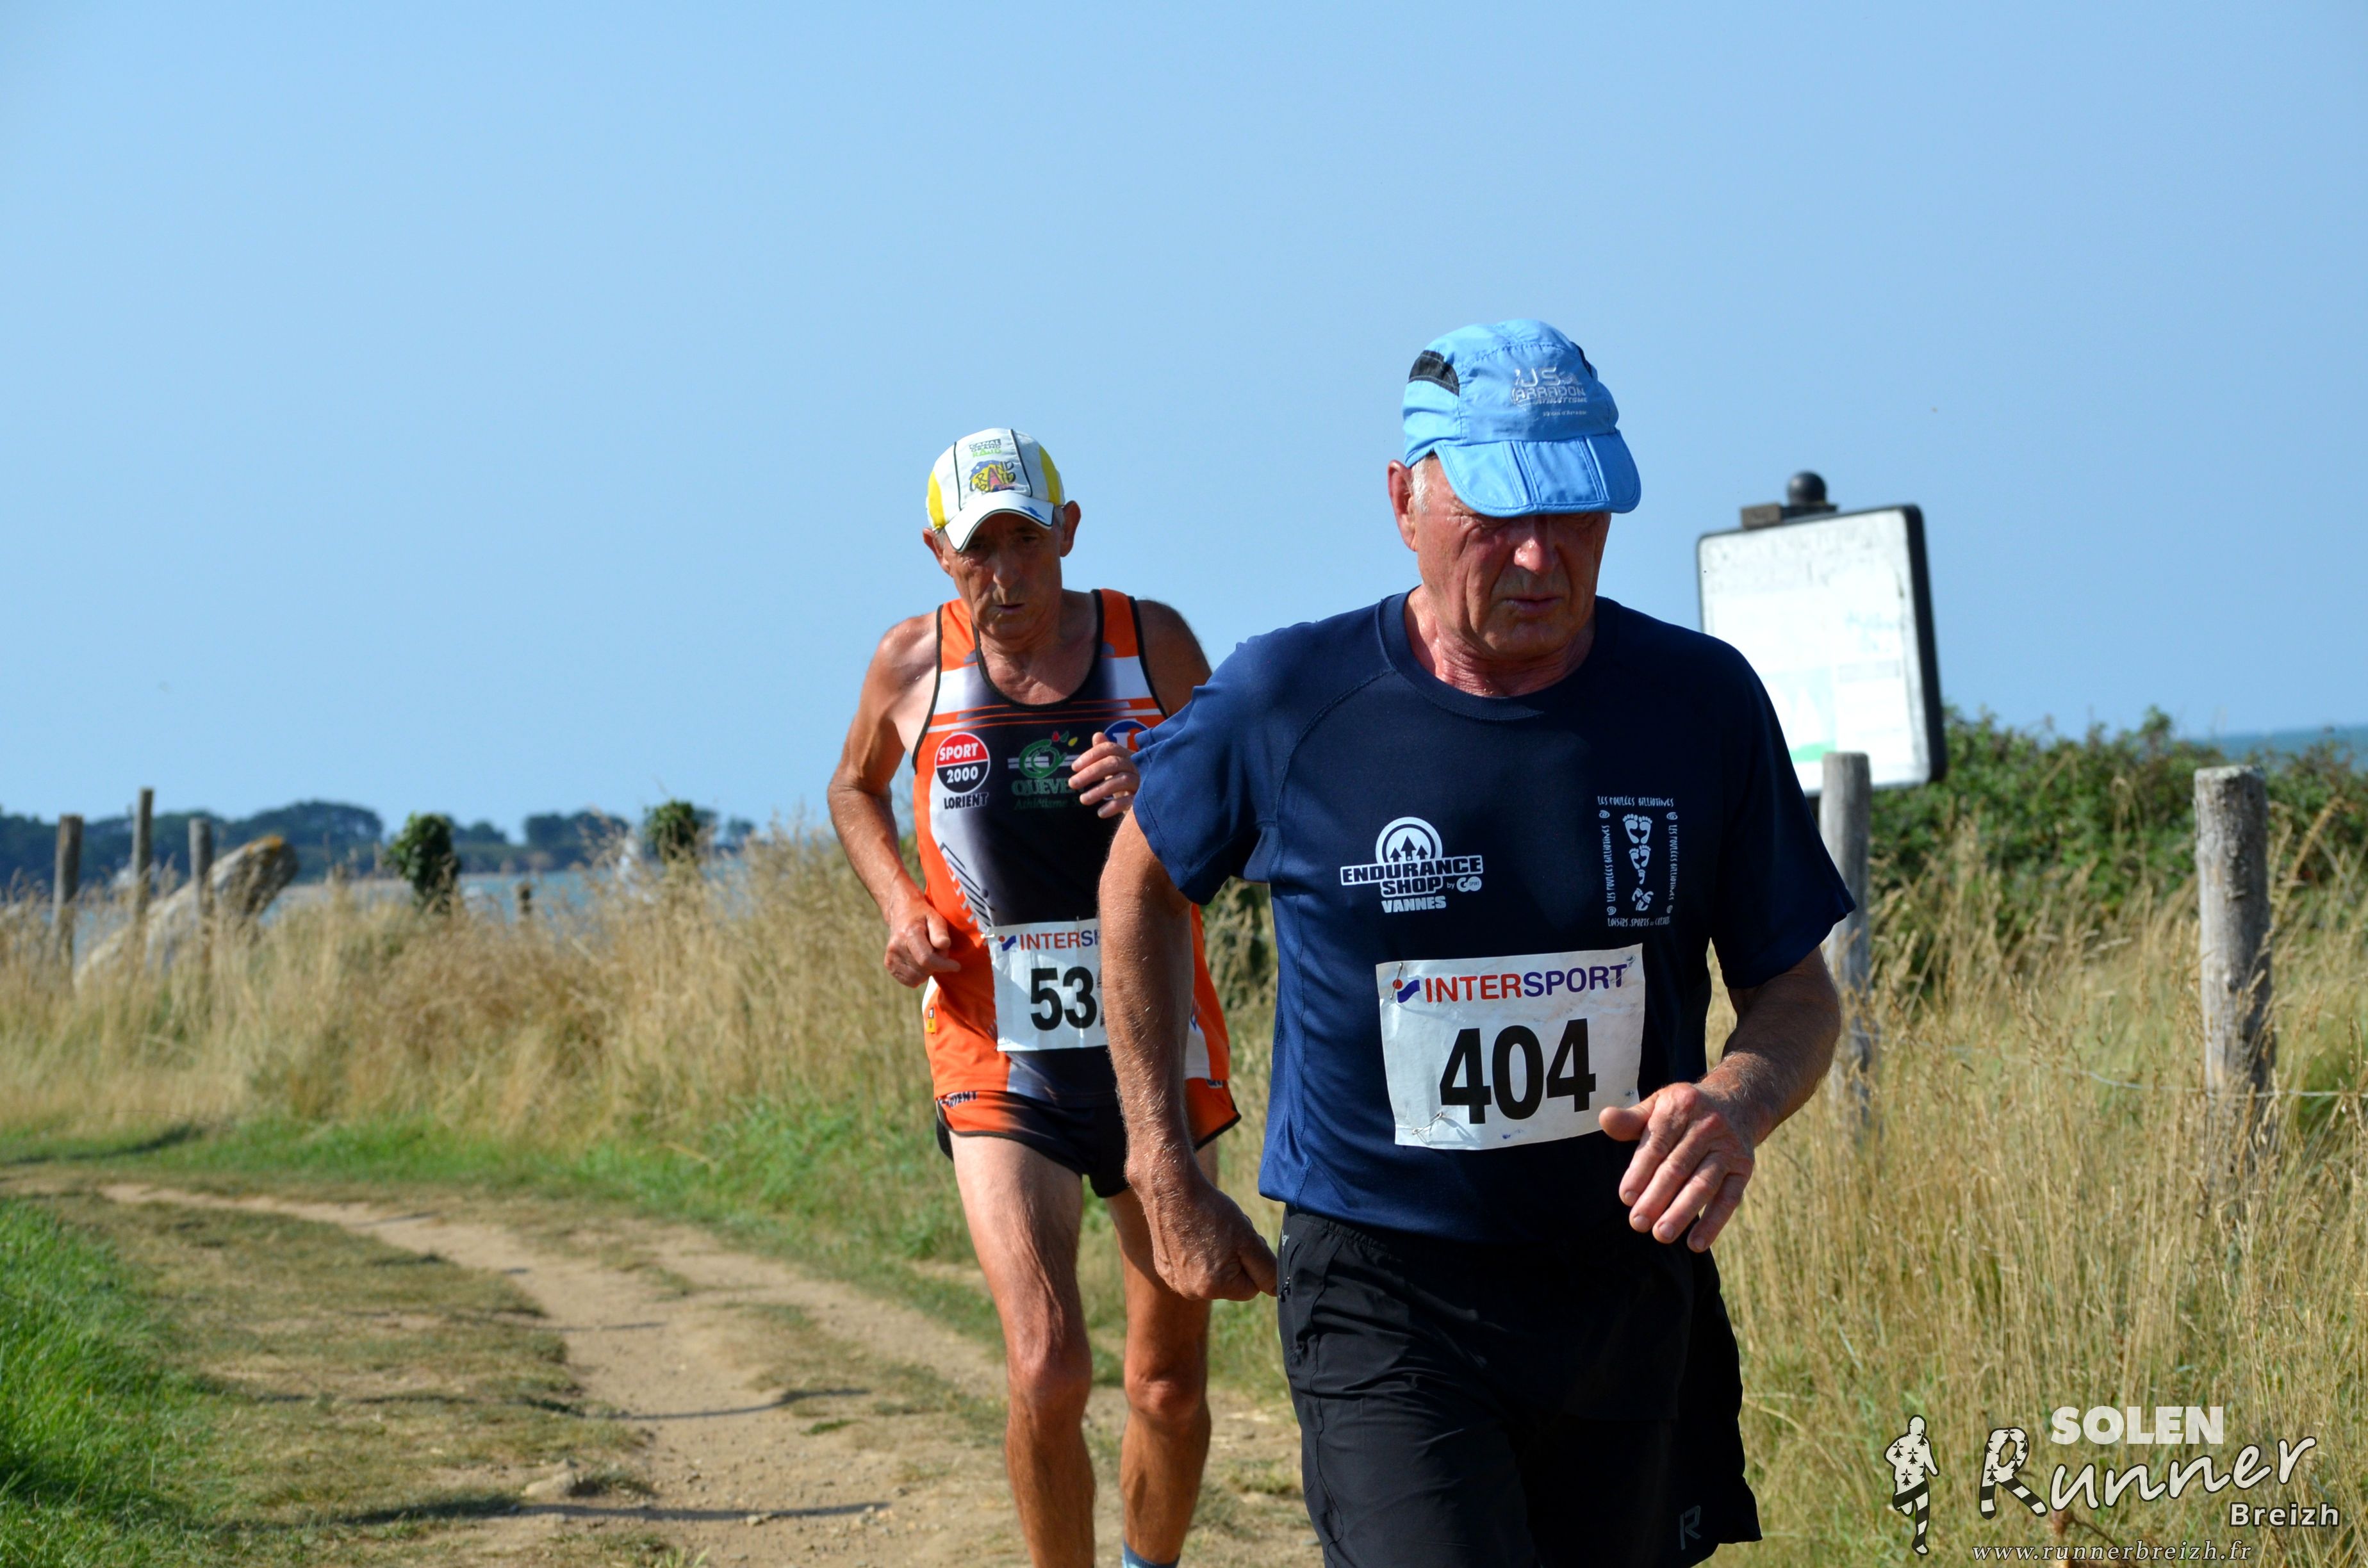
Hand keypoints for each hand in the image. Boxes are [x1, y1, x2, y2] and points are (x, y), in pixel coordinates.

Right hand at [882, 897, 960, 987]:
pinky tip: (920, 962)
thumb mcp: (935, 918)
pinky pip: (909, 981)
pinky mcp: (889, 964)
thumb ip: (940, 932)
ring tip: (928, 955)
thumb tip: (944, 945)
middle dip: (936, 965)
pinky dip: (918, 976)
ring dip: (927, 971)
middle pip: (923, 970)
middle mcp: (896, 946)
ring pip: (917, 978)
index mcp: (909, 933)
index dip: (943, 965)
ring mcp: (890, 956)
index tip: (956, 966)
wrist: (901, 912)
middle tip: (938, 952)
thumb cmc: (922, 916)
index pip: (926, 959)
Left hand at [1069, 737, 1140, 818]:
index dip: (1091, 755)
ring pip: (1120, 781)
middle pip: (1113, 763)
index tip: (1074, 767)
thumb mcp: (1115, 769)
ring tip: (1083, 800)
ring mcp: (1142, 782)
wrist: (1148, 805)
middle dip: (1090, 773)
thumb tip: (1097, 735)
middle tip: (1072, 783)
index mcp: (1128, 756)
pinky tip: (1101, 813)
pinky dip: (1113, 806)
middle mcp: (1136, 766)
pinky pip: (1129, 801)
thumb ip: (1105, 754)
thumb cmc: (1128, 784)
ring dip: (1099, 790)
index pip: (1109, 749)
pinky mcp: (1144, 799)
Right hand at [1133, 1158, 1276, 1299]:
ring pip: (1211, 1275)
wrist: (1170, 1189)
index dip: (1251, 1261)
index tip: (1240, 1239)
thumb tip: (1277, 1291)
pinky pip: (1191, 1268)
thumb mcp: (1249, 1239)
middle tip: (1224, 1232)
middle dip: (1233, 1260)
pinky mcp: (1164, 1269)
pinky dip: (1195, 1253)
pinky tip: (1191, 1232)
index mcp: (1212, 1288)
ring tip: (1206, 1230)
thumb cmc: (1212, 1212)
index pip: (1251, 1288)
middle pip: (1230, 1283)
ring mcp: (1174, 1281)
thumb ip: (1267, 1270)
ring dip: (1215, 1256)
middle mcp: (1190, 1291)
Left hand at [1599, 1081, 1757, 1250]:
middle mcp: (1708, 1125)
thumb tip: (1604, 1119)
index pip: (1658, 1144)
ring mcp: (1729, 1147)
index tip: (1626, 1197)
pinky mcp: (1743, 1168)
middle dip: (1656, 1197)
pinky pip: (1729, 1198)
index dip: (1640, 1171)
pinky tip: (1696, 1243)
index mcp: (1681, 1106)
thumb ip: (1631, 1119)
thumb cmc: (1685, 1112)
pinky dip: (1713, 1222)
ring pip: (1703, 1184)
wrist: (1738, 1103)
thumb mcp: (1659, 1105)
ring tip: (1661, 1234)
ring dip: (1682, 1212)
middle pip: (1678, 1166)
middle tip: (1637, 1223)